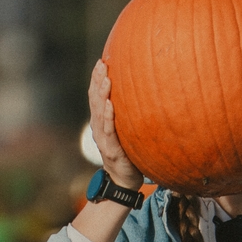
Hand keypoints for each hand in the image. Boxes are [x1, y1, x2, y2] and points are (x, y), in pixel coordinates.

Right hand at [89, 59, 142, 189]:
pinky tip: (109, 104)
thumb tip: (146, 94)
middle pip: (95, 100)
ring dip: (102, 94)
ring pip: (100, 112)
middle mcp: (99, 128)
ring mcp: (103, 139)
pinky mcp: (111, 149)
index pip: (97, 96)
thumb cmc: (128, 154)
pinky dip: (108, 116)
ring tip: (106, 79)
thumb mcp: (127, 131)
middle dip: (98, 81)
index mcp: (101, 122)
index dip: (97, 79)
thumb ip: (129, 115)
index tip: (101, 61)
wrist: (124, 180)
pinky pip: (109, 130)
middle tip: (102, 63)